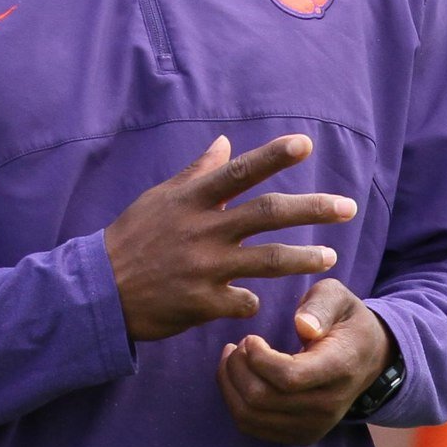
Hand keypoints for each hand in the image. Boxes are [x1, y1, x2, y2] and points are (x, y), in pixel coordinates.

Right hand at [103, 134, 355, 341]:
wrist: (99, 290)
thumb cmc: (131, 237)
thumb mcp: (160, 198)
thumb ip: (197, 173)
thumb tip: (225, 143)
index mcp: (192, 199)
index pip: (240, 172)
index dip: (273, 156)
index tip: (306, 144)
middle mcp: (202, 230)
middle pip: (268, 214)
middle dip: (312, 208)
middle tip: (348, 206)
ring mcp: (204, 268)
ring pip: (268, 261)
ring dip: (304, 258)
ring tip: (331, 256)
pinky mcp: (202, 303)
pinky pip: (244, 302)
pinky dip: (254, 301)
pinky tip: (256, 302)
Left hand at [216, 277, 393, 445]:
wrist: (367, 358)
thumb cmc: (344, 320)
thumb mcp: (337, 297)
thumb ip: (320, 305)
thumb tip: (303, 325)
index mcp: (339, 368)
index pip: (289, 377)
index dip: (258, 358)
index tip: (251, 338)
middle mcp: (328, 405)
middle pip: (261, 399)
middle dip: (237, 368)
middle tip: (238, 345)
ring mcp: (314, 426)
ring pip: (250, 417)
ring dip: (230, 384)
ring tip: (233, 357)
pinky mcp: (300, 435)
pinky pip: (252, 426)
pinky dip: (234, 400)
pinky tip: (239, 375)